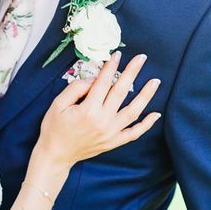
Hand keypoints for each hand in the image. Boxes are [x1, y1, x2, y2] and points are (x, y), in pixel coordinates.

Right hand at [34, 52, 159, 173]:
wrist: (56, 155)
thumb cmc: (54, 127)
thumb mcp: (58, 103)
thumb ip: (76, 88)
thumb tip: (94, 79)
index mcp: (88, 109)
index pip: (103, 82)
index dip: (111, 67)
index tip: (118, 54)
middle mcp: (103, 120)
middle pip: (121, 91)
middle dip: (132, 72)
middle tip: (141, 58)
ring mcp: (111, 132)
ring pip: (134, 111)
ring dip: (146, 95)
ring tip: (155, 81)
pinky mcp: (114, 142)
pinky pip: (134, 133)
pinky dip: (146, 124)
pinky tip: (156, 114)